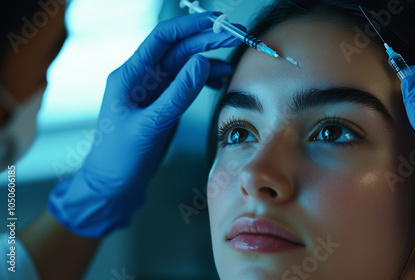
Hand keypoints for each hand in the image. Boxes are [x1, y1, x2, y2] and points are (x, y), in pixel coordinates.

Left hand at [48, 12, 242, 236]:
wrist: (113, 184)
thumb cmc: (120, 156)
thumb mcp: (150, 125)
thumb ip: (177, 94)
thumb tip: (203, 62)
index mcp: (130, 75)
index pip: (163, 38)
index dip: (191, 26)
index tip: (217, 21)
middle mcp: (142, 78)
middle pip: (178, 49)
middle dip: (206, 39)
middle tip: (235, 33)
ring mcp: (153, 91)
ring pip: (185, 66)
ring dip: (208, 59)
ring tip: (233, 57)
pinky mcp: (163, 105)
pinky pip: (186, 85)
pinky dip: (204, 79)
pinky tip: (218, 79)